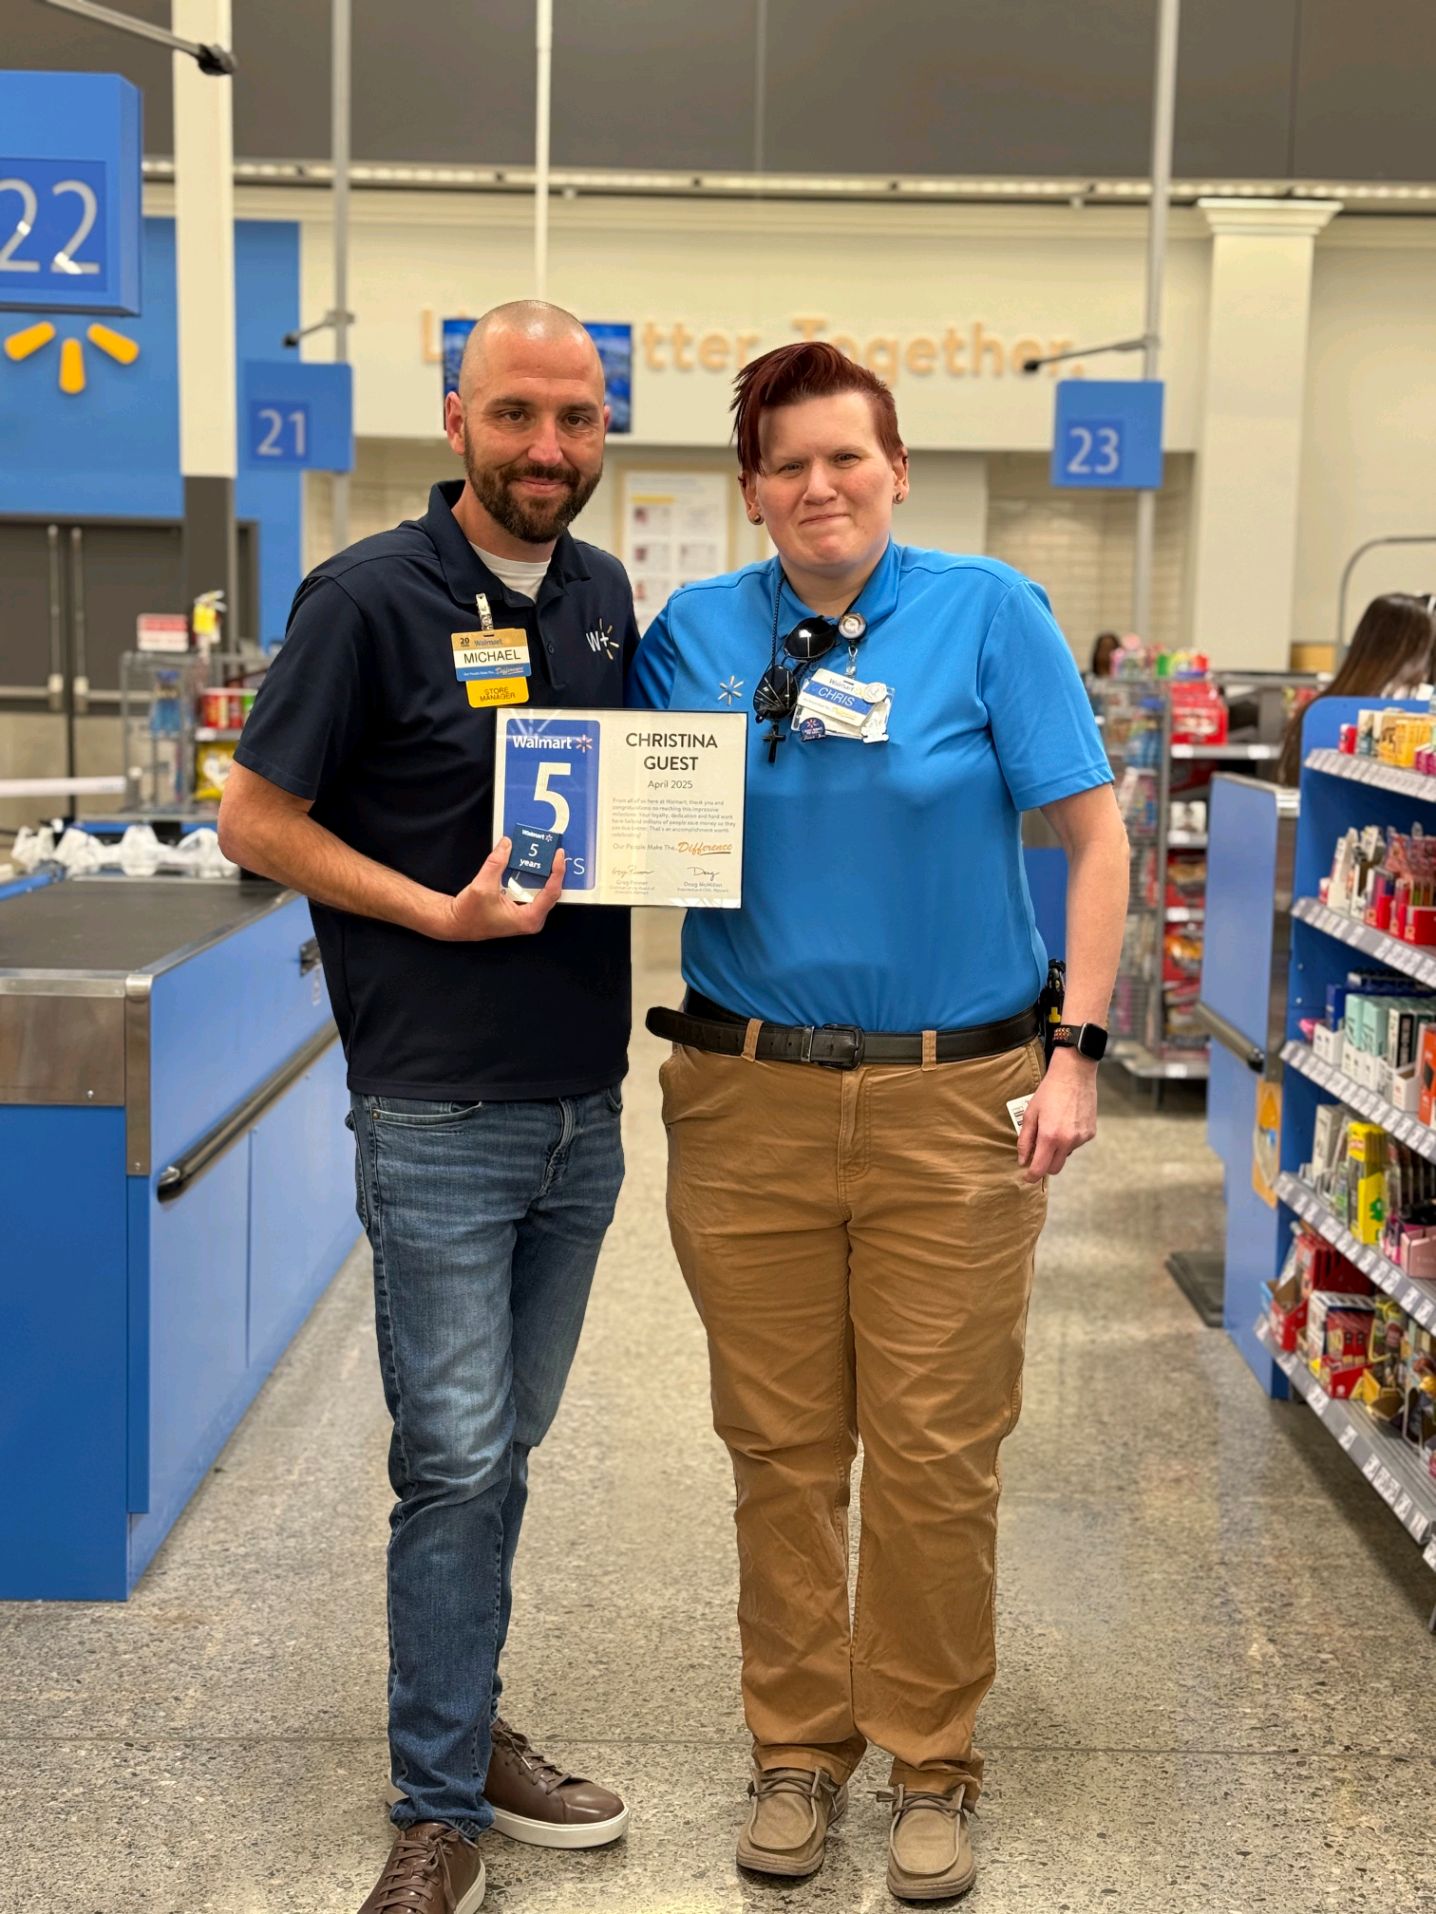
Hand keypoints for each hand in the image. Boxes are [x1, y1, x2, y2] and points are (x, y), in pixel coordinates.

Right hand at [439, 838, 566, 940]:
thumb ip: (496, 864)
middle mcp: (532, 919)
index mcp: (528, 919)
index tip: (558, 855)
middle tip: (554, 851)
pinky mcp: (521, 909)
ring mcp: (527, 915)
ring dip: (544, 873)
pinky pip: (532, 891)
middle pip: (551, 892)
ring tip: (547, 854)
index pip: (551, 893)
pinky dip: (532, 877)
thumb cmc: (469, 914)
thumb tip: (507, 844)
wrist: (456, 923)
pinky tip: (532, 864)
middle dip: (553, 871)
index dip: (557, 872)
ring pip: (542, 891)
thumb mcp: (482, 886)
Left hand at [1017, 1048, 1097, 1181]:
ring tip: (1053, 1127)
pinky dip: (1068, 1140)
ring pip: (1065, 1155)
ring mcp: (1081, 1138)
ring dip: (1057, 1150)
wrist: (1074, 1075)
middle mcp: (1068, 1141)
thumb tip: (1022, 1160)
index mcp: (1050, 1136)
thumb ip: (1025, 1140)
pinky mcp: (1090, 1133)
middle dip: (1044, 1165)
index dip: (1031, 1176)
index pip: (1040, 1168)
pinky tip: (1066, 1122)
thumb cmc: (1049, 1092)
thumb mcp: (1030, 1114)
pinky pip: (1076, 1144)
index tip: (1026, 1177)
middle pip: (1055, 1168)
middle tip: (1037, 1153)